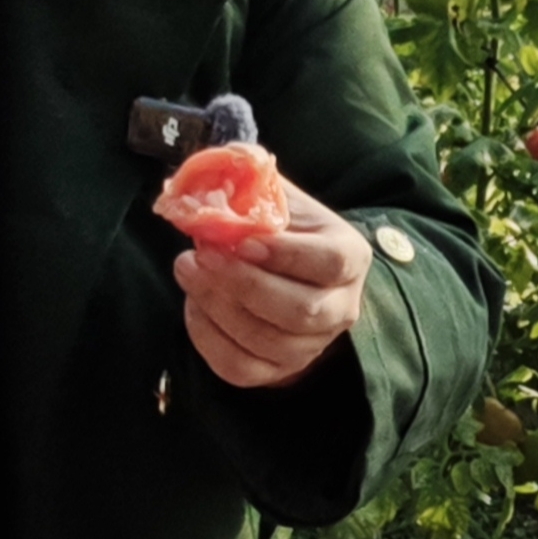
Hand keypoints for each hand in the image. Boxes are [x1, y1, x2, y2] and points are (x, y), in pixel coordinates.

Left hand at [175, 186, 370, 388]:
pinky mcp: (280, 371)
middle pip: (300, 310)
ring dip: (217, 306)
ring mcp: (312, 345)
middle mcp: (340, 307)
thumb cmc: (282, 229)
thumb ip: (254, 179)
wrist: (288, 270)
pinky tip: (194, 305)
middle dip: (242, 284)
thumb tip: (221, 167)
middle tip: (200, 254)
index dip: (287, 255)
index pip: (330, 263)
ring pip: (266, 340)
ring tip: (187, 269)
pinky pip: (240, 367)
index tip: (244, 241)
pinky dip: (208, 338)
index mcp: (350, 258)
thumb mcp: (278, 197)